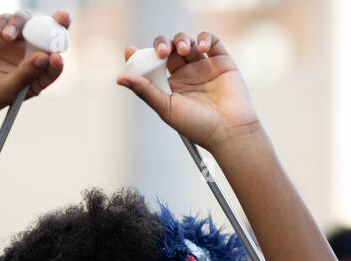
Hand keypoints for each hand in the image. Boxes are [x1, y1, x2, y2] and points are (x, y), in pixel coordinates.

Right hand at [0, 9, 68, 125]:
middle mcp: (26, 59)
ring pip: (27, 23)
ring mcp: (10, 45)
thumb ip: (24, 75)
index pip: (53, 66)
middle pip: (47, 38)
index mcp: (34, 78)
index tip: (56, 56)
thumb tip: (44, 57)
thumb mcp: (4, 91)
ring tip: (6, 37)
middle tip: (62, 17)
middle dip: (57, 25)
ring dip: (22, 25)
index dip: (57, 59)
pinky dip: (4, 23)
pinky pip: (5, 19)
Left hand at [116, 32, 261, 153]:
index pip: (152, 64)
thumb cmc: (198, 126)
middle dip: (162, 44)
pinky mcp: (221, 61)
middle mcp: (186, 74)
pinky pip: (211, 41)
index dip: (141, 55)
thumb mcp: (166, 109)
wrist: (229, 131)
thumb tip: (121, 78)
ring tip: (184, 51)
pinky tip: (201, 47)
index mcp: (171, 86)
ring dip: (181, 41)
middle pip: (168, 48)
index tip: (130, 50)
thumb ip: (145, 91)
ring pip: (186, 42)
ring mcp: (203, 66)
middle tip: (162, 52)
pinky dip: (204, 38)